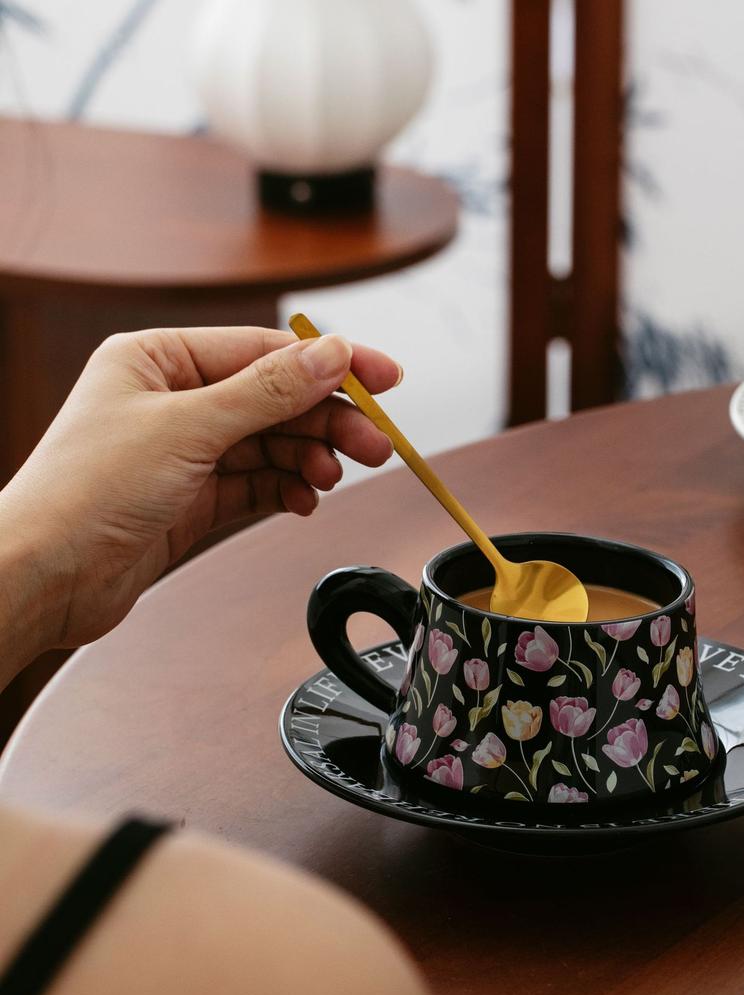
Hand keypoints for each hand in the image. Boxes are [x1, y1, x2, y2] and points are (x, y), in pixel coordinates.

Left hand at [0, 326, 399, 664]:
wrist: (44, 579)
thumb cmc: (84, 493)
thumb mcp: (189, 427)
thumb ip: (269, 390)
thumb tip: (332, 353)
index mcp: (160, 360)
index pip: (266, 351)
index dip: (331, 366)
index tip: (383, 378)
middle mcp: (174, 400)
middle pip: (277, 400)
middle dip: (328, 422)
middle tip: (375, 444)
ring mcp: (186, 451)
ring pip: (272, 444)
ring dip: (309, 459)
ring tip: (331, 476)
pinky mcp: (193, 498)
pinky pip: (258, 483)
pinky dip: (286, 489)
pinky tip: (303, 499)